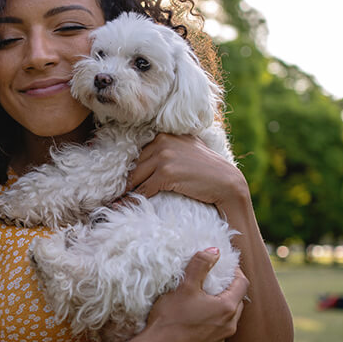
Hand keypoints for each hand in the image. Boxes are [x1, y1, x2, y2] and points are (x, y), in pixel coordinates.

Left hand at [128, 134, 249, 208]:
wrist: (227, 182)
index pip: (140, 155)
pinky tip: (129, 207)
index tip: (122, 184)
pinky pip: (144, 189)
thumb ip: (169, 147)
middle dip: (127, 183)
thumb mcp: (187, 148)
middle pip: (135, 166)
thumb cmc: (208, 169)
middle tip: (115, 196)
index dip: (132, 171)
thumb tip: (149, 157)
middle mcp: (162, 141)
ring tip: (118, 204)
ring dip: (128, 193)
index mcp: (164, 134)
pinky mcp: (166, 173)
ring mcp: (163, 156)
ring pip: (136, 178)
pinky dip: (136, 200)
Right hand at [138, 248, 248, 341]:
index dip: (236, 270)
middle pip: (237, 301)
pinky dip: (212, 320)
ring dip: (220, 305)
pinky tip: (196, 317)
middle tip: (215, 278)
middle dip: (229, 287)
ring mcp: (220, 340)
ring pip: (227, 317)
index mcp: (226, 309)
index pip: (242, 284)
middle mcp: (228, 326)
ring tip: (204, 297)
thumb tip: (214, 251)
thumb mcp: (185, 287)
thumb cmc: (170, 320)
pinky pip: (217, 330)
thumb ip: (201, 265)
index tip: (225, 263)